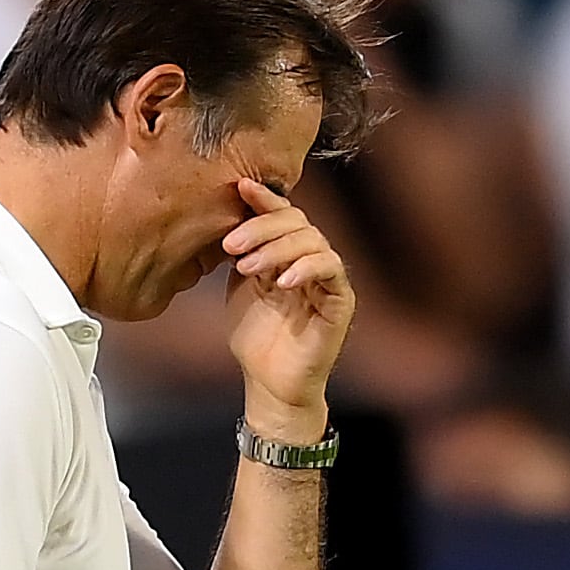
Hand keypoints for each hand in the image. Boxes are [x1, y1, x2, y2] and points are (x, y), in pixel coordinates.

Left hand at [219, 178, 353, 438]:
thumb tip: (229, 217)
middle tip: (231, 244)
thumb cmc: (256, 337)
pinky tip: (282, 281)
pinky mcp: (340, 299)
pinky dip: (306, 268)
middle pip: (297, 221)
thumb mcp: (239, 286)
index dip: (263, 198)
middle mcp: (310, 258)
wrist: (270, 382)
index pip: (281, 214)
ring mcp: (327, 277)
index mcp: (287, 252)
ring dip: (277, 248)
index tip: (240, 187)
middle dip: (262, 227)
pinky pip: (330, 269)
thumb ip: (241, 253)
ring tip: (248, 266)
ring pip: (312, 240)